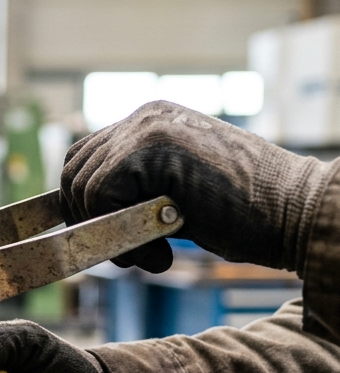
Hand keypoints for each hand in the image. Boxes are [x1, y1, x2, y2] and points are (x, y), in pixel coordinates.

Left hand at [61, 100, 329, 272]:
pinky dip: (123, 237)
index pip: (84, 159)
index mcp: (150, 121)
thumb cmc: (244, 213)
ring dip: (110, 236)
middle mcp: (144, 116)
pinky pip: (100, 196)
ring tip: (155, 256)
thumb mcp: (173, 193)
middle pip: (74, 171)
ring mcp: (147, 127)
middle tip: (133, 254)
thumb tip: (78, 216)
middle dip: (90, 222)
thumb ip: (132, 189)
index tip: (113, 239)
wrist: (298, 212)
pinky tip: (163, 255)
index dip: (85, 206)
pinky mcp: (151, 148)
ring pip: (84, 188)